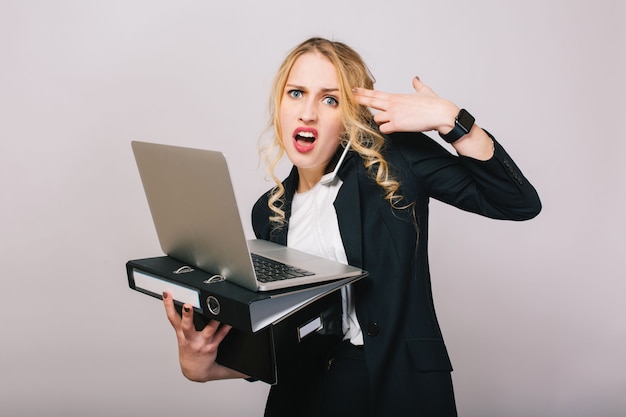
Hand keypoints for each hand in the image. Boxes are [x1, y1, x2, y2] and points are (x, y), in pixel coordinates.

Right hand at [162, 291, 243, 381]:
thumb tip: (182, 303)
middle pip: (187, 325)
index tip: (168, 293)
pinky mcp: (212, 347)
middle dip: (186, 315)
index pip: (172, 318)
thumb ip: (182, 322)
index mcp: (181, 334)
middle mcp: (190, 339)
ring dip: (214, 322)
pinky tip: (231, 321)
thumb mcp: (181, 337)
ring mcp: (201, 343)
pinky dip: (226, 328)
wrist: (195, 371)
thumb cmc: (189, 351)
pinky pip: (221, 336)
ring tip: (218, 311)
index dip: (167, 305)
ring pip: (208, 330)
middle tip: (188, 306)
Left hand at [354, 76, 494, 159]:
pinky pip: (384, 129)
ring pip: (376, 119)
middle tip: (349, 98)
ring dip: (380, 121)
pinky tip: (392, 129)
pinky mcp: (397, 124)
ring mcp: (394, 114)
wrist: (441, 113)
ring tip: (389, 121)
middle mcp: (393, 104)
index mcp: (397, 96)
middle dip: (359, 100)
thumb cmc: (435, 104)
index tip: (354, 90)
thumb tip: (416, 79)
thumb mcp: (424, 91)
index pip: (376, 93)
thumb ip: (417, 85)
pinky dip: (386, 130)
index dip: (364, 92)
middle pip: (370, 102)